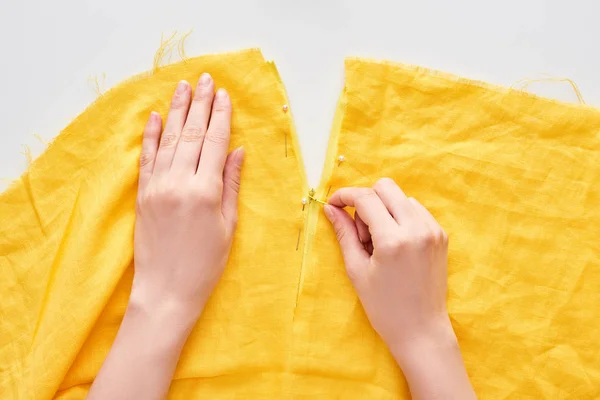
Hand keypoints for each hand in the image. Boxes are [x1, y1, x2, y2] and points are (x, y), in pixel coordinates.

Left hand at [88, 74, 243, 399]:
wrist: (166, 290)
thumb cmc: (206, 264)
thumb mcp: (228, 225)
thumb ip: (230, 183)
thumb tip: (237, 150)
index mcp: (206, 191)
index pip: (214, 142)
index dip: (221, 116)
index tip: (224, 94)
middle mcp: (179, 182)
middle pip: (192, 134)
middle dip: (200, 104)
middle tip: (205, 79)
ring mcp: (157, 186)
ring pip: (169, 140)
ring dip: (177, 110)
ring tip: (183, 86)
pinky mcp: (142, 194)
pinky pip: (147, 158)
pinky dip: (151, 135)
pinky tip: (157, 116)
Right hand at [325, 178, 474, 398]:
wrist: (422, 330)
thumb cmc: (384, 307)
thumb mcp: (357, 270)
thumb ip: (344, 233)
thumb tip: (331, 209)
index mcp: (393, 239)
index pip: (366, 198)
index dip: (344, 196)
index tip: (333, 204)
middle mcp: (417, 228)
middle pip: (385, 187)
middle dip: (366, 200)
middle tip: (361, 232)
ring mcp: (433, 230)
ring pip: (401, 197)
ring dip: (384, 209)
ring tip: (379, 243)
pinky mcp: (441, 235)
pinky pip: (416, 210)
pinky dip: (400, 217)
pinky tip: (394, 244)